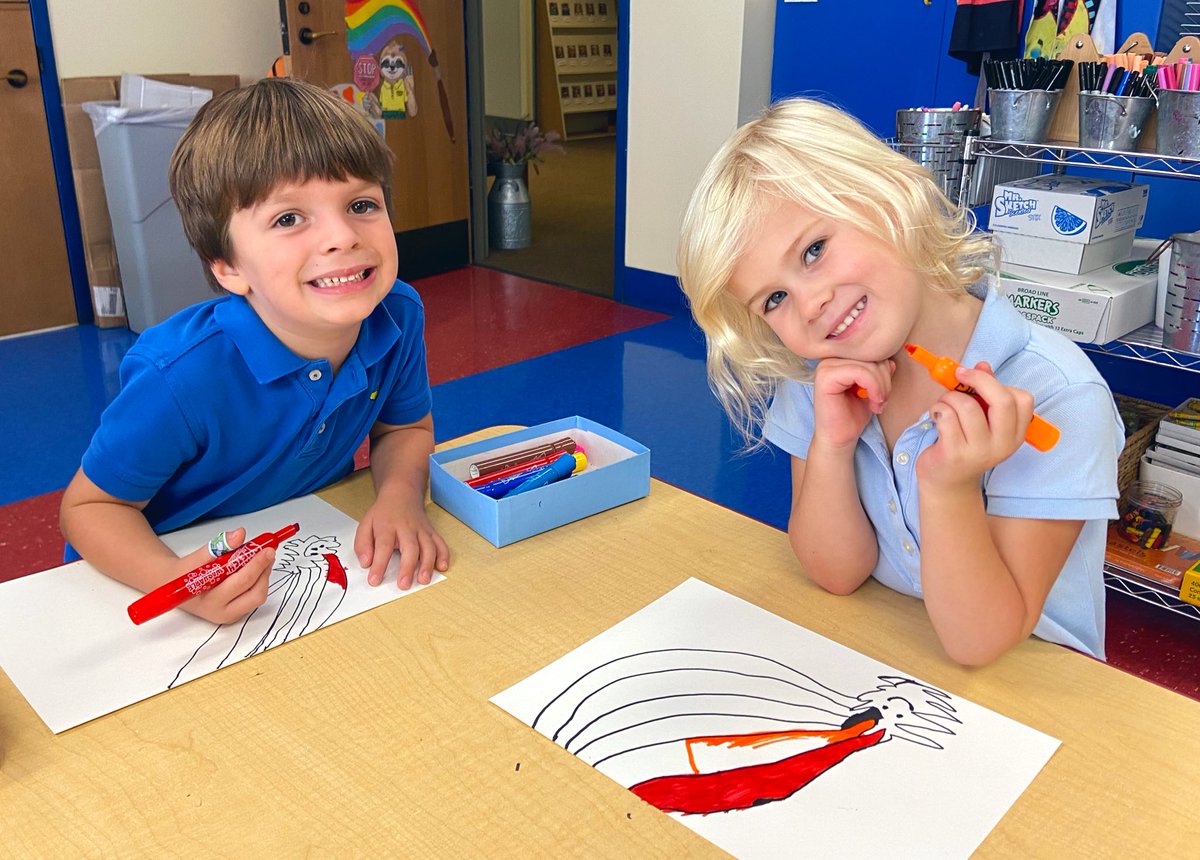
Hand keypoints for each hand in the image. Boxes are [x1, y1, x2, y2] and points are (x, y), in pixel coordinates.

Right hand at [178, 527, 273, 624]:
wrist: (173, 586)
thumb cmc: (185, 573)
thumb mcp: (197, 557)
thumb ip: (219, 545)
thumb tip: (240, 534)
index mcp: (210, 601)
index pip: (241, 583)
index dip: (256, 564)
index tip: (266, 549)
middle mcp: (222, 612)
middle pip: (256, 594)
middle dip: (264, 571)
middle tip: (268, 552)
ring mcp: (231, 615)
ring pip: (258, 596)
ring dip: (264, 575)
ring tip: (262, 557)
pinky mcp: (237, 612)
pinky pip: (254, 597)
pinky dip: (259, 580)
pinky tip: (256, 567)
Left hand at [354, 498, 448, 589]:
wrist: (402, 494)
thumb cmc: (384, 513)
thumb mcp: (366, 524)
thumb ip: (362, 544)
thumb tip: (366, 563)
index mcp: (387, 526)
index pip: (383, 546)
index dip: (379, 565)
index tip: (374, 580)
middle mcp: (407, 528)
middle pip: (410, 547)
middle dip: (408, 567)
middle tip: (404, 584)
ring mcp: (421, 530)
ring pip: (428, 547)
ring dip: (428, 564)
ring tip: (424, 580)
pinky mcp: (431, 532)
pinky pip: (440, 543)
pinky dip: (444, 555)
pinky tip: (442, 567)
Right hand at [811, 357, 894, 447]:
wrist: (839, 439)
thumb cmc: (852, 416)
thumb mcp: (872, 389)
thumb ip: (878, 372)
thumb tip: (890, 361)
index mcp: (840, 359)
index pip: (871, 351)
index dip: (885, 370)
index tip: (884, 393)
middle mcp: (830, 359)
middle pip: (871, 356)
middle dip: (885, 380)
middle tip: (883, 401)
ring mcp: (826, 367)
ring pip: (868, 365)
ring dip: (881, 386)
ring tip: (878, 404)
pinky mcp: (825, 377)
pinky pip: (860, 372)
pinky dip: (873, 387)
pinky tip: (873, 403)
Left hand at [917, 361, 1033, 488]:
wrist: (948, 482)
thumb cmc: (965, 443)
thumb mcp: (982, 420)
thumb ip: (984, 392)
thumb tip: (982, 365)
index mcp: (1015, 434)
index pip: (1022, 399)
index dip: (998, 382)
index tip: (977, 375)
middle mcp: (1002, 444)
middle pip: (1002, 400)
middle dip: (977, 379)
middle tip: (959, 374)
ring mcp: (979, 451)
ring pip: (966, 406)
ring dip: (949, 397)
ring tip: (944, 405)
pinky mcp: (954, 454)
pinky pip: (946, 416)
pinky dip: (937, 408)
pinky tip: (936, 416)